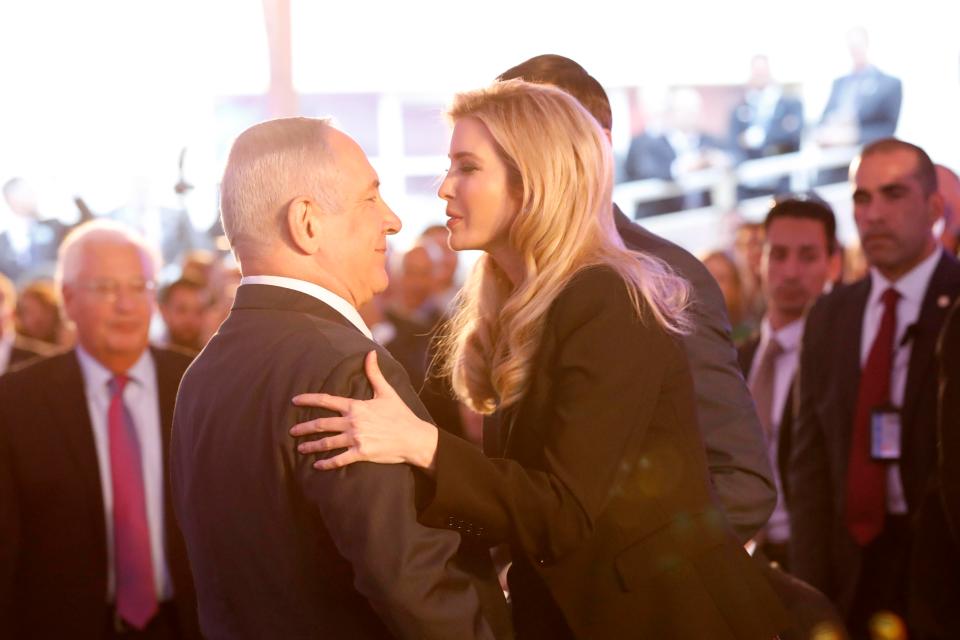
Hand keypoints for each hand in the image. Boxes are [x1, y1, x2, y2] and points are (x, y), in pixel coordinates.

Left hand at [290, 350, 438, 470]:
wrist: (413, 437)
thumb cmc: (400, 414)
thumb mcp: (387, 392)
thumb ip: (374, 373)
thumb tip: (370, 353)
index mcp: (356, 406)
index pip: (326, 401)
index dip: (309, 399)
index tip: (295, 400)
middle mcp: (352, 422)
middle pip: (321, 424)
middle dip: (304, 428)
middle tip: (292, 431)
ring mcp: (356, 438)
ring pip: (327, 442)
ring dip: (311, 446)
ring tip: (300, 448)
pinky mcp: (361, 453)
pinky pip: (339, 459)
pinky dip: (327, 463)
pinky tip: (317, 465)